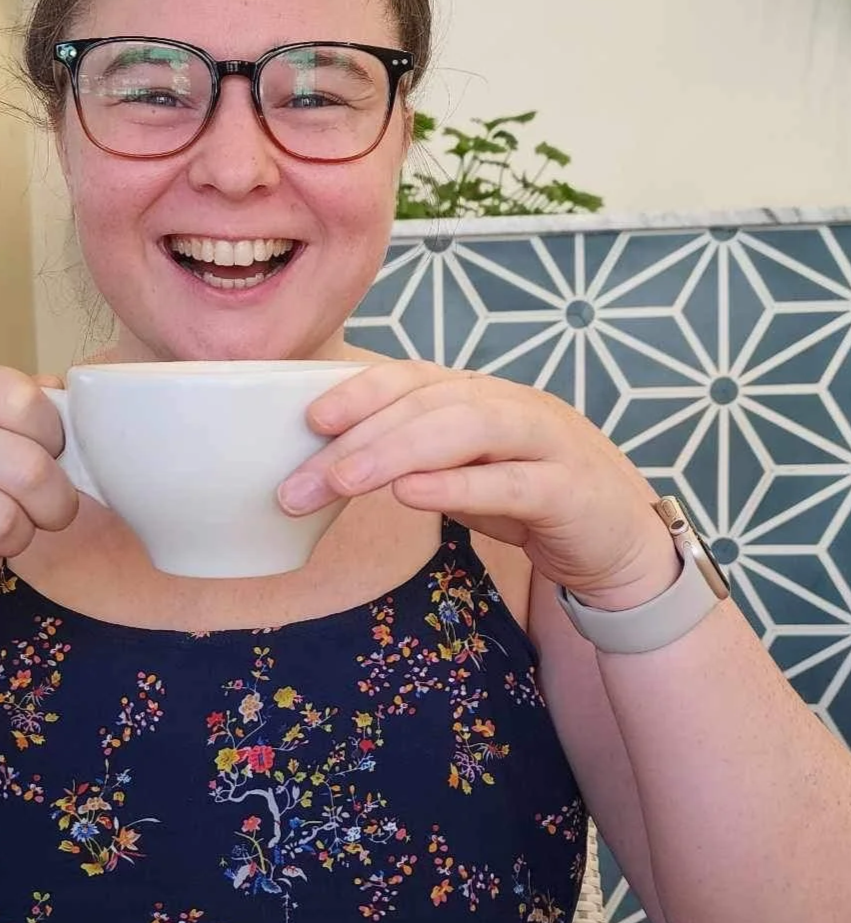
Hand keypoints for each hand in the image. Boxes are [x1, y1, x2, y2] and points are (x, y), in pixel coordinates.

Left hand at [279, 361, 677, 608]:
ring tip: (342, 482)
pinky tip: (410, 495)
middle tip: (299, 483)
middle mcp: (513, 406)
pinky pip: (510, 482)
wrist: (622, 543)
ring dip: (395, 452)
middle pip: (426, 404)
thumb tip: (332, 466)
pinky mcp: (571, 491)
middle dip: (356, 440)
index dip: (360, 391)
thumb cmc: (534, 501)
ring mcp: (547, 442)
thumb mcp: (467, 473)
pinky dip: (457, 486)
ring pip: (465, 428)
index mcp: (483, 396)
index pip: (414, 378)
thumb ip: (417, 460)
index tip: (307, 421)